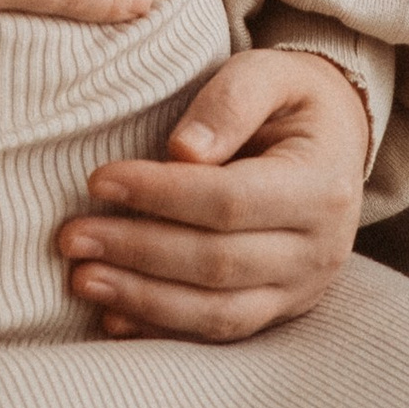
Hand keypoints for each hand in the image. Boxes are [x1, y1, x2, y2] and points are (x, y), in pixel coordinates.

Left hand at [57, 46, 366, 338]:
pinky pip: (220, 333)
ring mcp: (301, 289)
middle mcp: (319, 249)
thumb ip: (230, 102)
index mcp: (321, 187)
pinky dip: (163, 330)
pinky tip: (112, 319)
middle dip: (138, 252)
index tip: (98, 180)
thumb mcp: (268, 74)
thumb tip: (184, 151)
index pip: (231, 201)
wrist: (336, 140)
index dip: (160, 195)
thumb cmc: (288, 100)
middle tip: (71, 237)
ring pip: (218, 312)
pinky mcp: (279, 311)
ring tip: (82, 279)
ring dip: (143, 300)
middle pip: (219, 263)